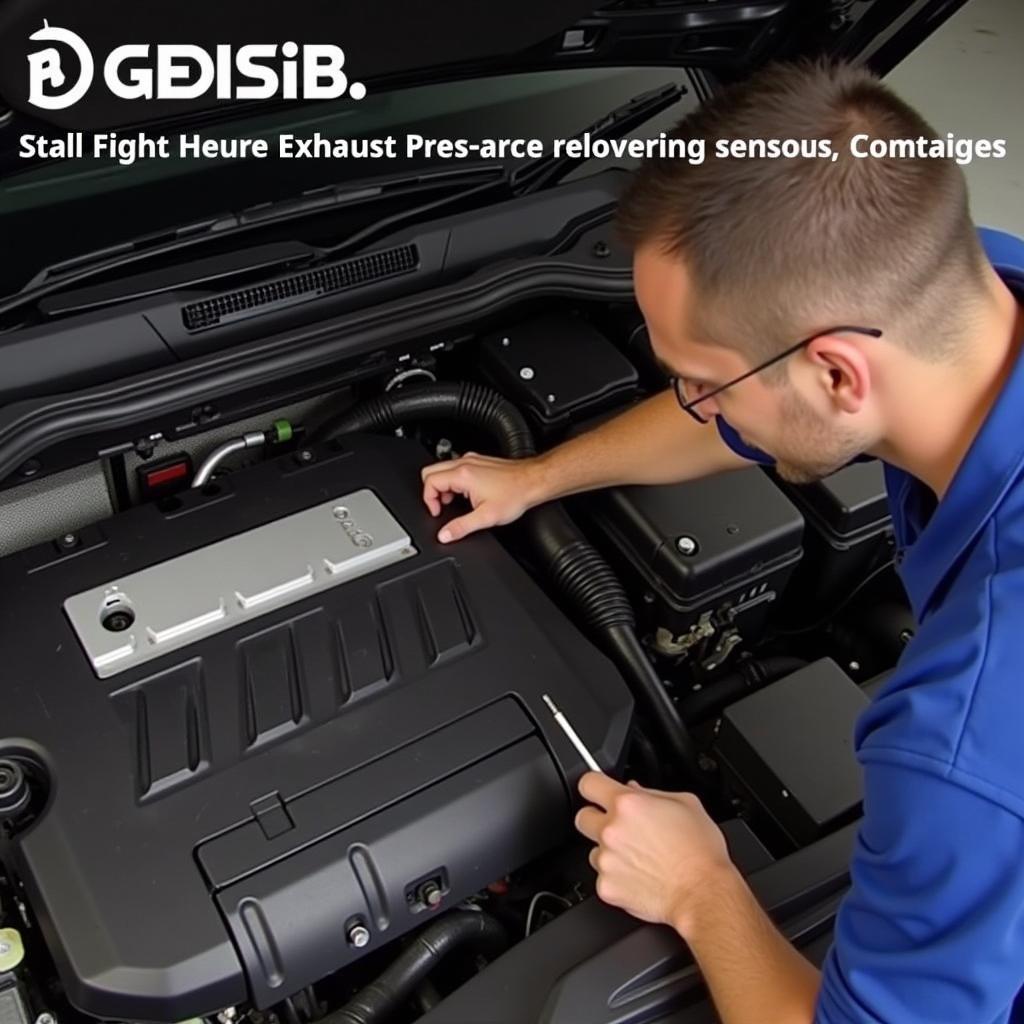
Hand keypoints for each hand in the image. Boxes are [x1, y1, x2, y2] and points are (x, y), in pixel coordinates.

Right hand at [420, 452, 545, 542]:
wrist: (533, 482)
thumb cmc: (514, 495)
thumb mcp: (486, 518)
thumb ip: (461, 527)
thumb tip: (444, 535)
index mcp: (462, 474)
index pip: (429, 482)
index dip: (429, 500)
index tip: (439, 512)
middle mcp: (465, 463)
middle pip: (430, 471)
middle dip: (432, 491)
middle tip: (443, 506)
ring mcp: (472, 460)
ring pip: (442, 468)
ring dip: (443, 486)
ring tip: (455, 502)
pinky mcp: (479, 461)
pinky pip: (456, 468)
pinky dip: (454, 481)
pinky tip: (466, 493)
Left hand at [575, 773, 733, 932]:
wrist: (704, 894)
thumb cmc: (700, 853)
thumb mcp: (686, 804)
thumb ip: (652, 792)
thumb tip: (633, 789)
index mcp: (628, 804)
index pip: (588, 783)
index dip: (595, 787)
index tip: (599, 792)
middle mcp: (612, 830)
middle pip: (582, 817)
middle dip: (597, 820)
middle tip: (620, 828)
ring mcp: (606, 860)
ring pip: (593, 849)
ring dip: (608, 851)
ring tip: (637, 858)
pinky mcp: (606, 886)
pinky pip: (602, 876)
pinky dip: (616, 877)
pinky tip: (638, 877)